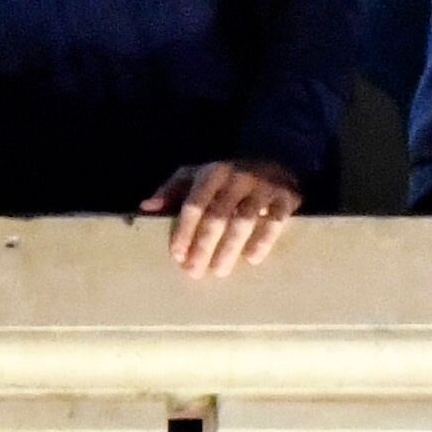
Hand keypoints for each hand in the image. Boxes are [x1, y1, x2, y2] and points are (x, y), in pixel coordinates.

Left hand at [144, 158, 305, 277]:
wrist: (276, 159)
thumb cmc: (227, 177)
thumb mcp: (197, 175)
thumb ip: (171, 190)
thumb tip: (145, 208)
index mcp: (212, 172)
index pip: (194, 204)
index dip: (184, 231)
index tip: (178, 256)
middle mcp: (236, 177)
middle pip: (217, 215)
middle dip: (204, 245)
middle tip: (195, 271)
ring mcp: (262, 186)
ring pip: (243, 220)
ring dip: (230, 248)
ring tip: (219, 271)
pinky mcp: (285, 197)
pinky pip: (274, 221)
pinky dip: (263, 240)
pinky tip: (252, 258)